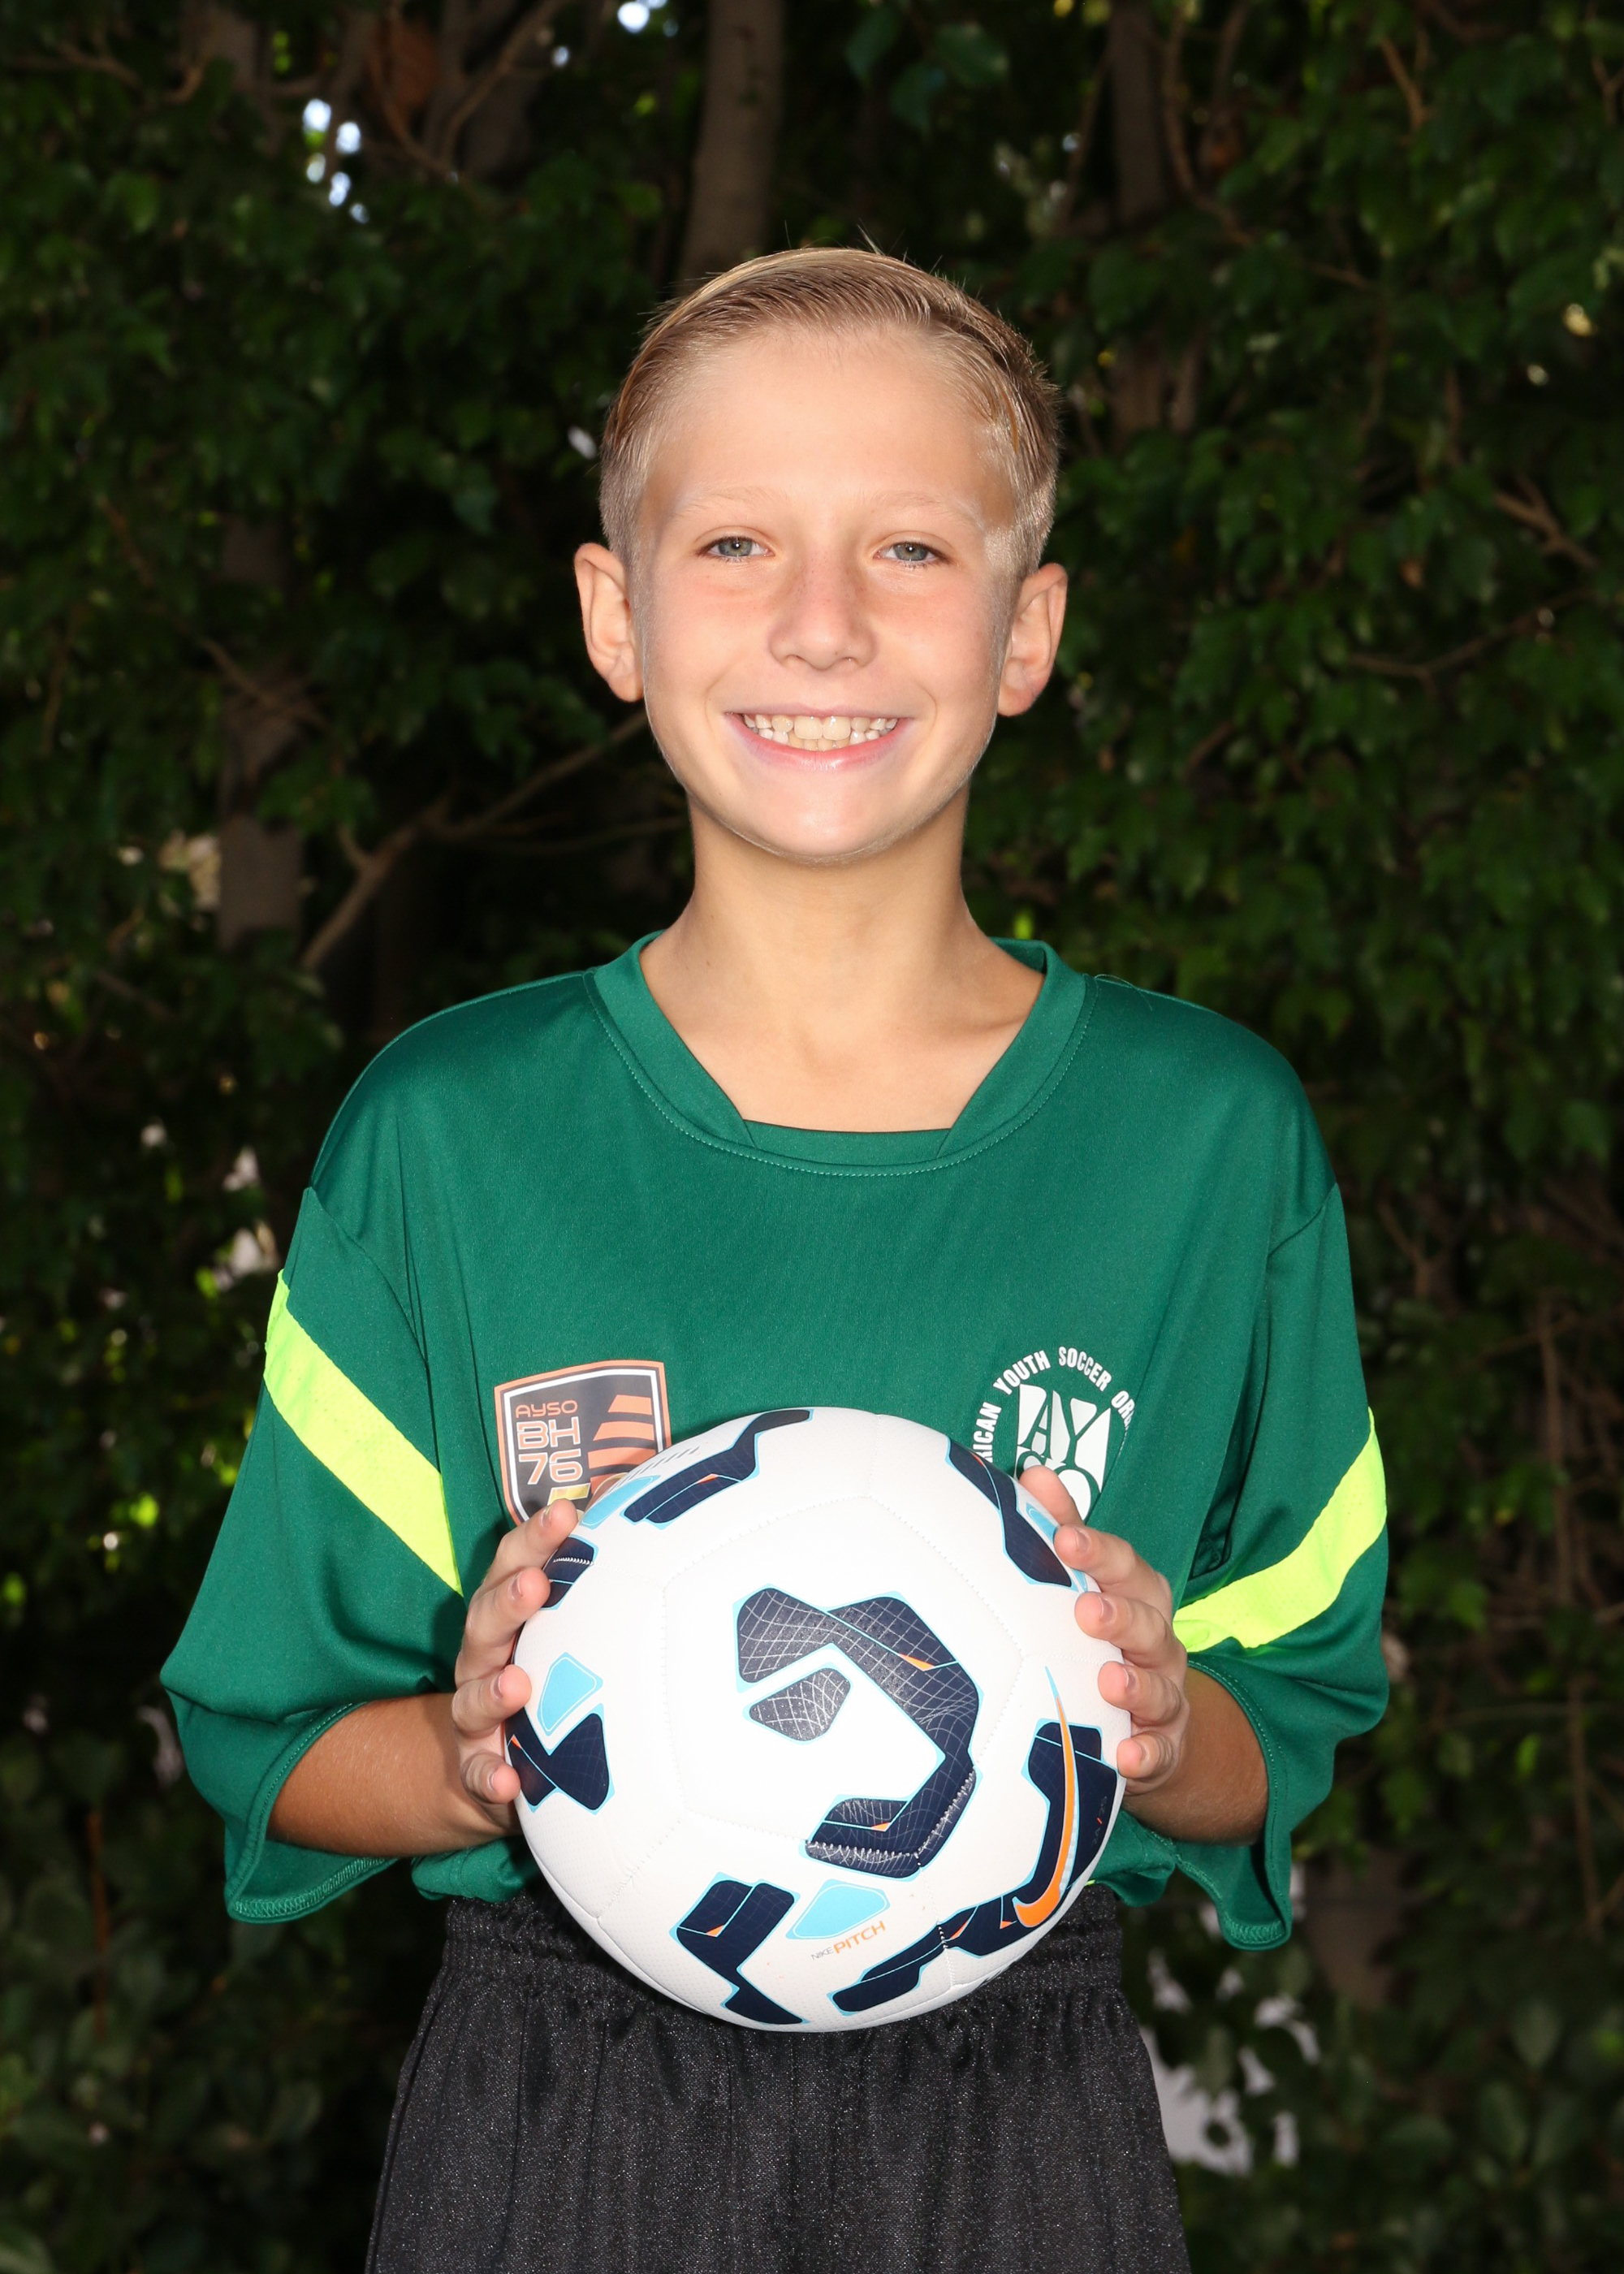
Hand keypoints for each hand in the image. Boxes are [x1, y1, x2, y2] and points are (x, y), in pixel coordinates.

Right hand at [450, 1495, 580, 1824]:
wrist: (494, 1763)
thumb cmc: (545, 1674)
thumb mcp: (562, 1624)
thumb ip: (590, 1573)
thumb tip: (631, 1501)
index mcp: (507, 1615)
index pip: (513, 1566)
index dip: (534, 1538)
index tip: (565, 1513)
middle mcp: (484, 1658)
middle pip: (486, 1620)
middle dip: (508, 1599)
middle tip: (534, 1583)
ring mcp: (474, 1713)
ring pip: (473, 1696)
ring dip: (492, 1690)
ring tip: (516, 1684)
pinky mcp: (477, 1766)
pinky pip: (477, 1774)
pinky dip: (487, 1777)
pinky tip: (505, 1781)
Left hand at [1020, 1465, 1188, 1796]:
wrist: (1148, 1726)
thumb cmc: (1100, 1639)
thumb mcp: (1086, 1583)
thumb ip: (1062, 1530)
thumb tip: (1033, 1471)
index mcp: (1136, 1595)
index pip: (1124, 1566)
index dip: (1097, 1552)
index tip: (1064, 1540)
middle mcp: (1157, 1641)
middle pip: (1149, 1621)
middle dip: (1121, 1614)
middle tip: (1086, 1611)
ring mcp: (1165, 1694)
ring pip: (1160, 1686)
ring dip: (1137, 1684)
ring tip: (1110, 1681)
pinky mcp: (1164, 1747)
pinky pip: (1161, 1753)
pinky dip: (1148, 1755)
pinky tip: (1128, 1758)